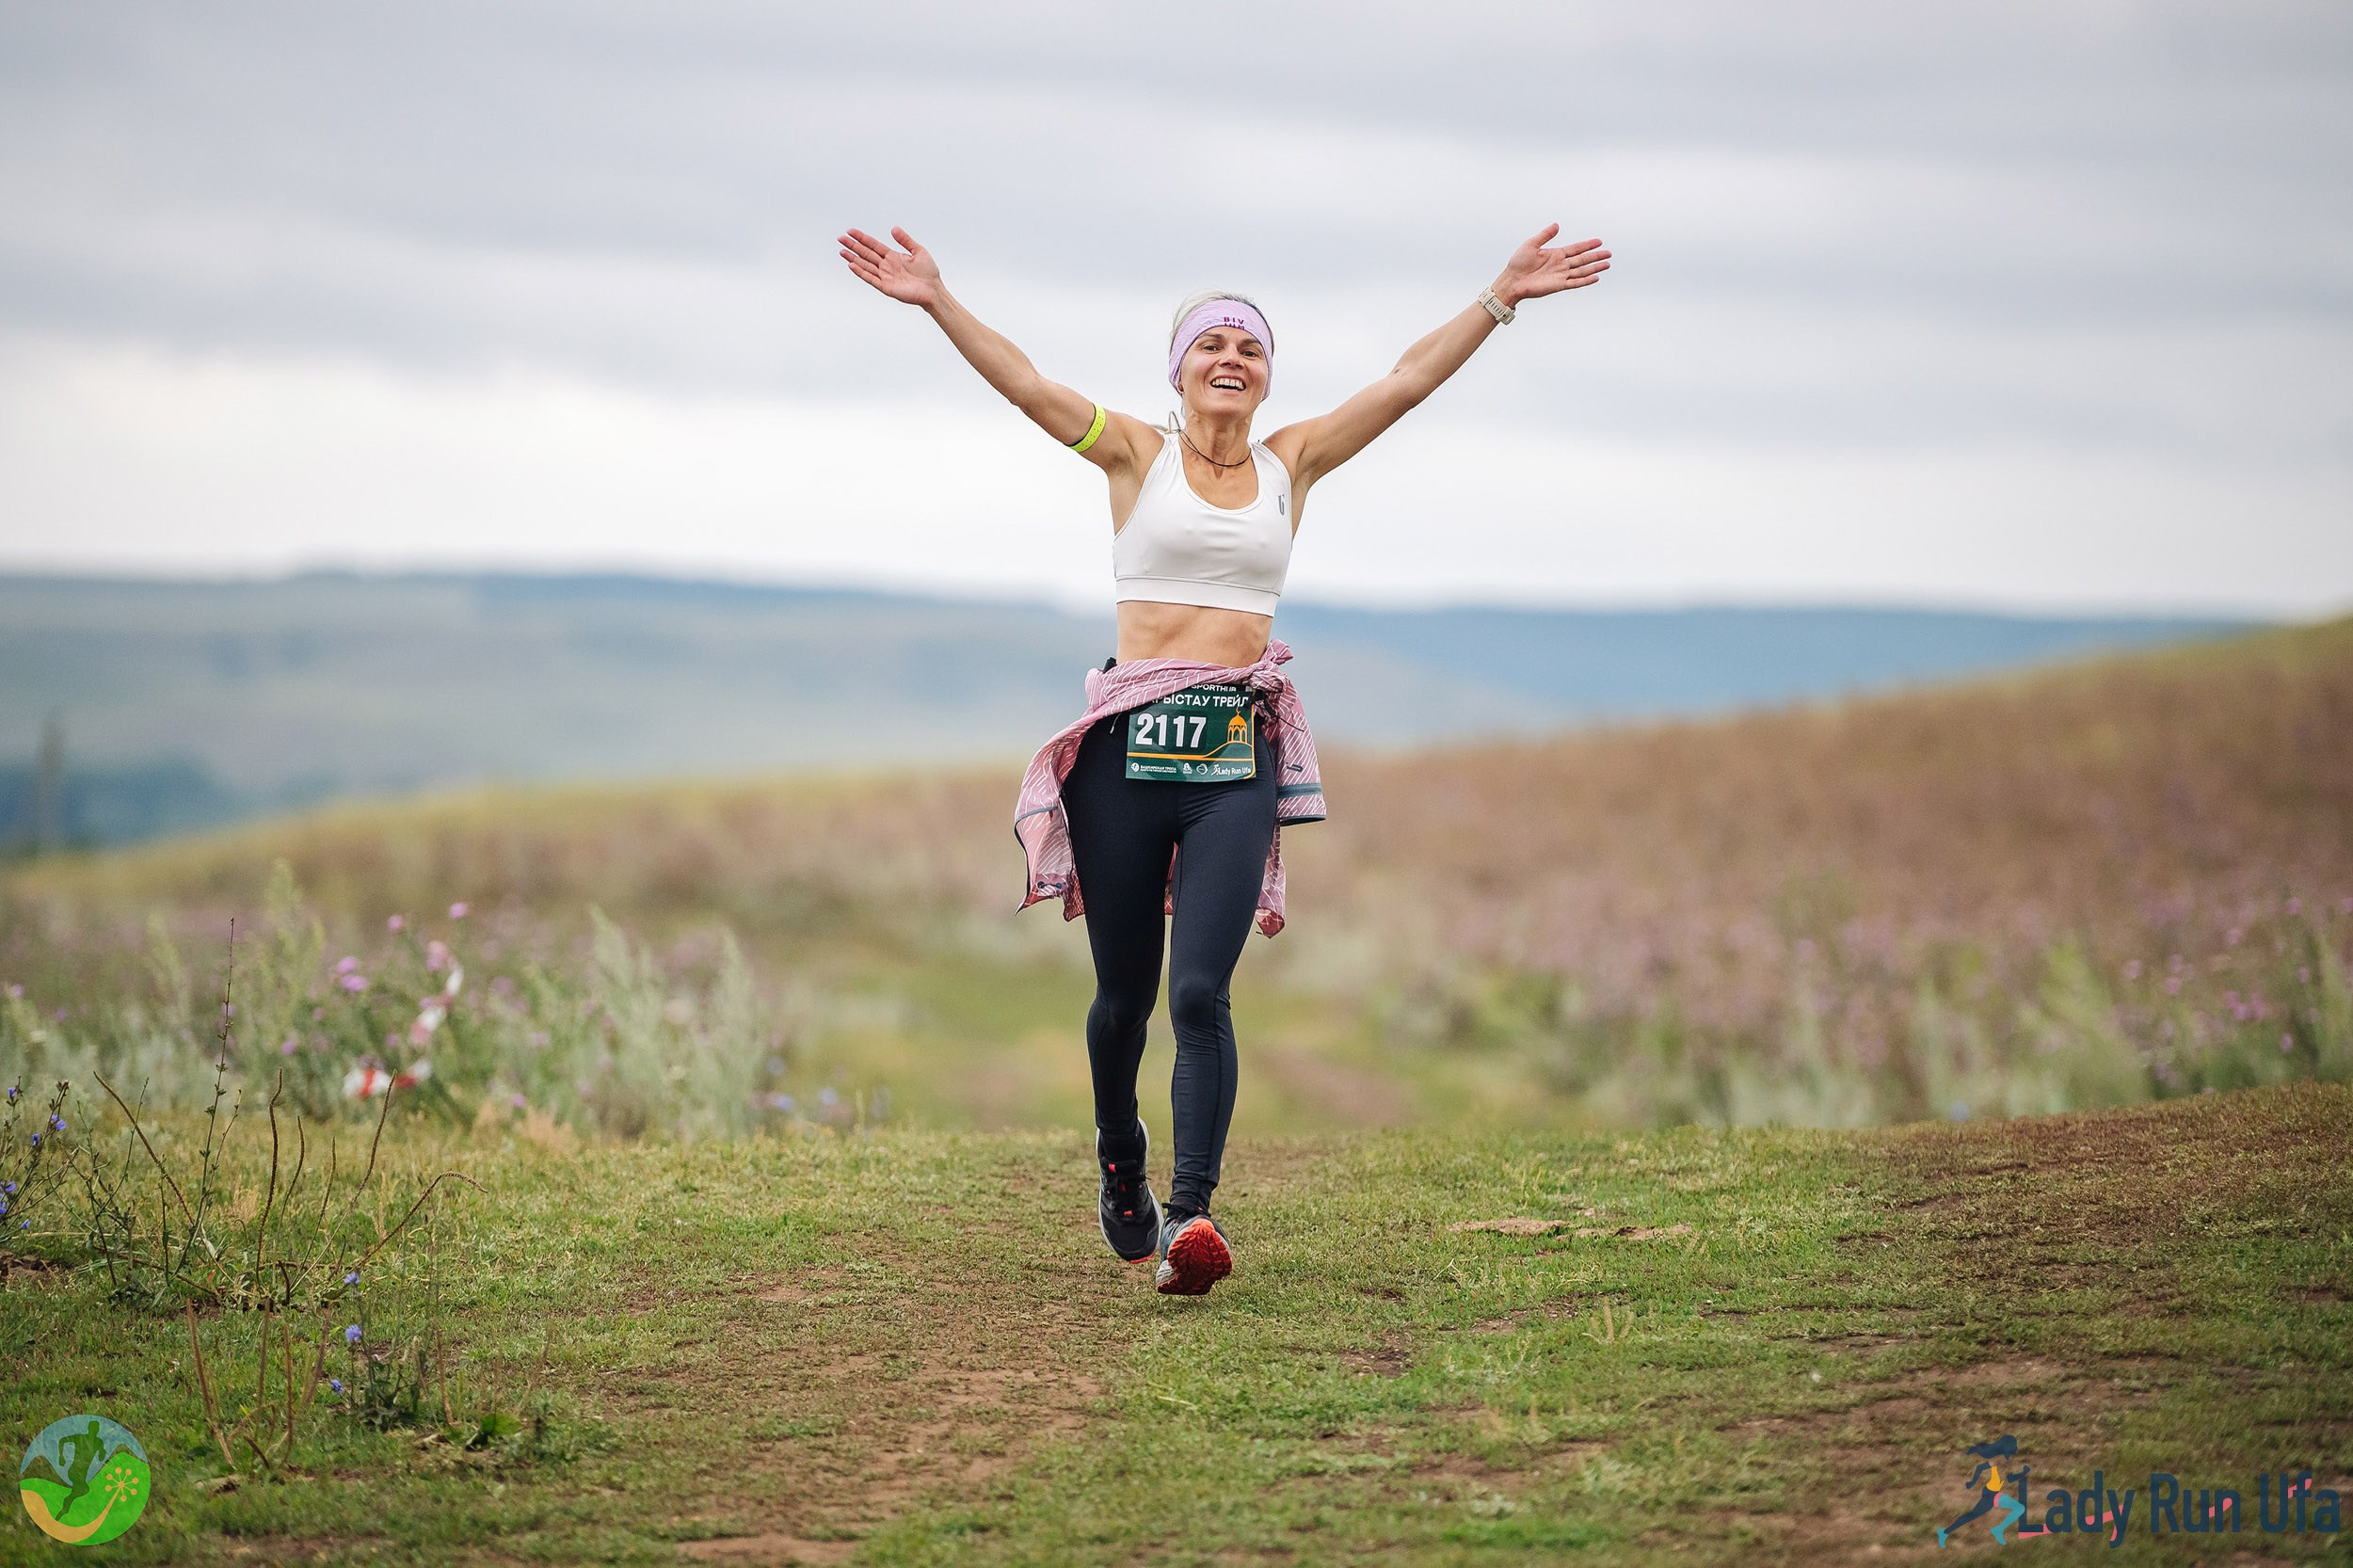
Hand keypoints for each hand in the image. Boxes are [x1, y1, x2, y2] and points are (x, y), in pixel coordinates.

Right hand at [838, 226, 942, 307]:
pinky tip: (852, 265)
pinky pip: (870, 278)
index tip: (851, 231)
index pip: (874, 245)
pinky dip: (861, 272)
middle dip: (853, 246)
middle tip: (840, 238)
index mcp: (893, 256)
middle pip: (866, 254)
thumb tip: (893, 228)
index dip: (862, 238)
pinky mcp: (886, 287)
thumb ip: (905, 240)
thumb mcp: (919, 251)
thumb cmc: (929, 273)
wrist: (933, 290)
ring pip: (865, 265)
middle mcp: (886, 266)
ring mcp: (885, 276)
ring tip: (842, 251)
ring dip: (853, 258)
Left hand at [1493, 223, 1609, 306]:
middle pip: (1582, 259)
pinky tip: (1596, 277)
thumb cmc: (1518, 263)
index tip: (1599, 241)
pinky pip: (1575, 282)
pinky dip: (1586, 280)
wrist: (1512, 280)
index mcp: (1555, 254)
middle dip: (1596, 256)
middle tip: (1609, 253)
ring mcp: (1560, 275)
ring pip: (1582, 270)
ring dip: (1595, 267)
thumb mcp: (1531, 244)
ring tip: (1607, 264)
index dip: (1587, 245)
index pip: (1576, 248)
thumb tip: (1557, 225)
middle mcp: (1560, 265)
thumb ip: (1545, 235)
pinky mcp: (1558, 285)